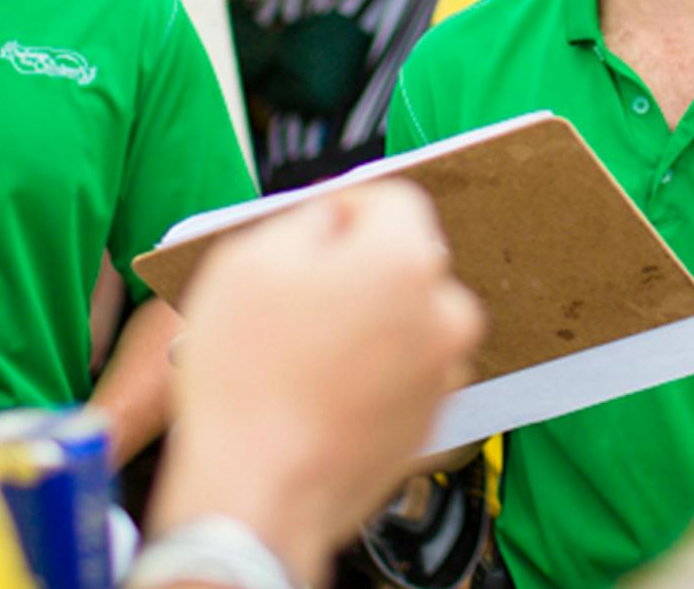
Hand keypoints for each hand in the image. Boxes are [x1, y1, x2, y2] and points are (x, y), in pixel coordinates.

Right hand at [149, 183, 484, 586]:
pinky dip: (375, 370)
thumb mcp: (250, 261)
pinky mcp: (432, 422)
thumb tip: (333, 219)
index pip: (394, 200)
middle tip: (302, 294)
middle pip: (406, 263)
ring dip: (371, 321)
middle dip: (360, 268)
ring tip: (307, 350)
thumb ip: (308, 219)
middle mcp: (444, 314)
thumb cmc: (248, 381)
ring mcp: (444, 373)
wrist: (258, 494)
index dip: (347, 209)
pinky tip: (323, 387)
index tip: (317, 228)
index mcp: (406, 261)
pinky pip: (406, 372)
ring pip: (409, 320)